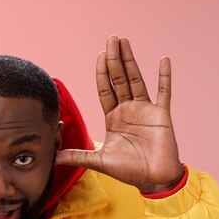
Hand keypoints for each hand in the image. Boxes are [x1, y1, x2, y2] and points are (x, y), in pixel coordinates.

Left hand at [56, 36, 183, 193]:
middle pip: (119, 79)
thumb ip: (78, 156)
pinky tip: (164, 60)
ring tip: (125, 42)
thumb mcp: (99, 161)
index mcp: (113, 117)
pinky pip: (164, 92)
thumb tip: (53, 158)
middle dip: (114, 59)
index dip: (102, 72)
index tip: (99, 55)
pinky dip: (165, 77)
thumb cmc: (129, 171)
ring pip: (137, 80)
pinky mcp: (161, 115)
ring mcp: (145, 110)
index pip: (105, 89)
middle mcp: (128, 110)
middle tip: (111, 39)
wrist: (154, 180)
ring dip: (131, 61)